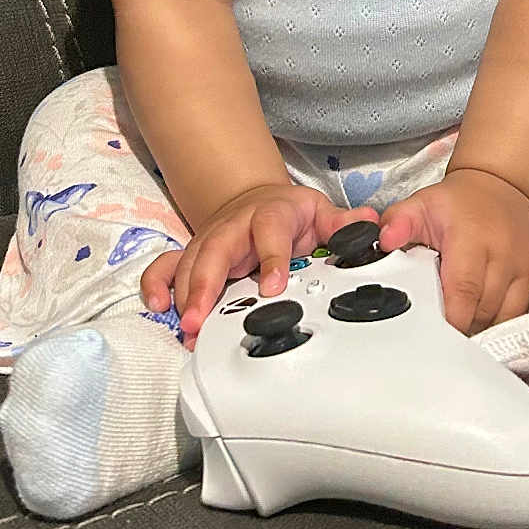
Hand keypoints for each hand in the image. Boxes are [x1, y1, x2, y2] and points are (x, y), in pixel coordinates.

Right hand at [141, 182, 377, 344]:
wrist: (254, 200)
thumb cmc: (288, 213)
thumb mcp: (320, 212)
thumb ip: (342, 223)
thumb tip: (371, 225)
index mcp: (269, 215)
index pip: (270, 233)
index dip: (271, 258)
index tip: (273, 286)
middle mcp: (234, 227)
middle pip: (216, 251)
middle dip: (206, 285)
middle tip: (200, 319)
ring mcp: (210, 241)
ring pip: (190, 263)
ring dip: (183, 294)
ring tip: (185, 328)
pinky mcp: (193, 254)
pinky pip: (166, 265)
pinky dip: (157, 282)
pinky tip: (158, 306)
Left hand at [377, 168, 528, 334]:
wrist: (499, 184)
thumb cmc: (455, 202)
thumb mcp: (420, 204)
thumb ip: (398, 222)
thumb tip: (383, 241)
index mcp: (471, 237)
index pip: (463, 293)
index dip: (448, 321)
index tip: (431, 336)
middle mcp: (504, 252)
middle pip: (482, 311)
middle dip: (460, 325)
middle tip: (439, 329)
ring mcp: (526, 263)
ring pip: (502, 317)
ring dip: (479, 324)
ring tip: (460, 317)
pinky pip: (519, 312)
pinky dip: (499, 320)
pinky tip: (481, 315)